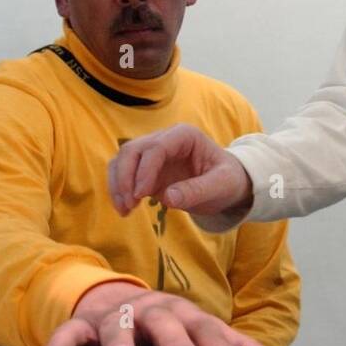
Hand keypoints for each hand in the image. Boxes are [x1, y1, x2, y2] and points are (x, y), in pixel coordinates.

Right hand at [39, 279, 287, 345]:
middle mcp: (152, 312)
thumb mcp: (203, 335)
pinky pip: (69, 333)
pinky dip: (60, 345)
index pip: (204, 328)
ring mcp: (116, 316)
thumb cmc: (167, 325)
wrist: (114, 300)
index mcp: (184, 315)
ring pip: (118, 326)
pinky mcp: (83, 326)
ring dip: (119, 343)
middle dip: (175, 344)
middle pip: (165, 324)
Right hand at [107, 124, 252, 218]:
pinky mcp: (146, 170)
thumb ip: (197, 190)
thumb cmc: (227, 180)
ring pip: (123, 159)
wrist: (227, 185)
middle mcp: (165, 139)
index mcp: (184, 135)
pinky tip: (125, 209)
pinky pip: (123, 173)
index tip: (140, 195)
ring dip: (118, 184)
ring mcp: (153, 154)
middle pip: (133, 149)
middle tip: (129, 205)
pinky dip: (119, 189)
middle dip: (125, 177)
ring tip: (125, 210)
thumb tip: (168, 198)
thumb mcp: (221, 185)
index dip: (144, 170)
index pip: (156, 147)